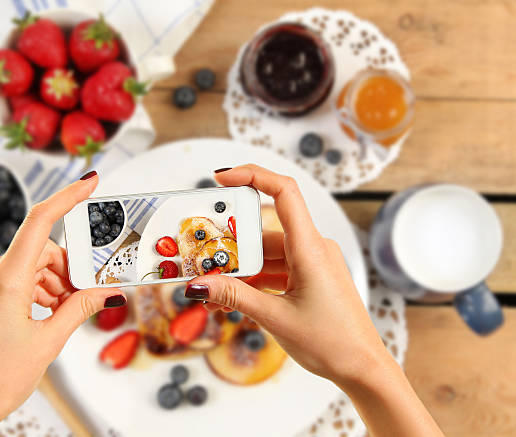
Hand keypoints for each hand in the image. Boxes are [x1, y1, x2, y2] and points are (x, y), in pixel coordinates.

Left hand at [0, 172, 124, 436]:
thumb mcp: (49, 341)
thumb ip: (80, 308)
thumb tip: (107, 293)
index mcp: (5, 281)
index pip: (39, 222)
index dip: (67, 197)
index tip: (90, 182)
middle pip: (42, 250)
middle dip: (69, 268)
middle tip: (86, 293)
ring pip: (32, 265)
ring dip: (56, 282)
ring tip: (66, 311)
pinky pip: (19, 278)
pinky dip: (40, 290)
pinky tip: (50, 313)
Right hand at [185, 165, 443, 436]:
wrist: (363, 368)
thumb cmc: (332, 342)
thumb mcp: (276, 318)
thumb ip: (234, 297)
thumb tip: (199, 285)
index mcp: (310, 248)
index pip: (284, 192)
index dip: (252, 175)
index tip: (222, 179)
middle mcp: (313, 248)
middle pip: (264, 230)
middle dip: (232, 245)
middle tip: (203, 258)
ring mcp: (312, 263)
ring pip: (267, 253)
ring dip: (241, 269)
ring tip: (213, 288)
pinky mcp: (310, 278)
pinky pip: (276, 269)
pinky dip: (255, 280)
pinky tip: (232, 297)